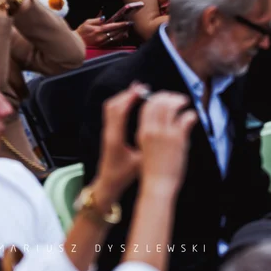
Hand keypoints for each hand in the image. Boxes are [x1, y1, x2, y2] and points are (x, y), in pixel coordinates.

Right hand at [77, 16, 132, 46]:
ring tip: (127, 30)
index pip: (113, 26)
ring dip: (122, 34)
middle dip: (124, 28)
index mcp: (98, 30)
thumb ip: (96, 20)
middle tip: (130, 24)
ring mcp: (102, 42)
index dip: (121, 24)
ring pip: (116, 38)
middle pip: (116, 32)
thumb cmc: (81, 32)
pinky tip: (122, 36)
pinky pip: (112, 42)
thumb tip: (104, 18)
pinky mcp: (102, 46)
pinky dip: (118, 39)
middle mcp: (101, 36)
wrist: (77, 43)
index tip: (128, 22)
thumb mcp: (87, 23)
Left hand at [94, 84, 148, 201]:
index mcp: (115, 138)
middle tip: (141, 87)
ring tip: (137, 91)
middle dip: (126, 94)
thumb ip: (148, 149)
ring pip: (110, 107)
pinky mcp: (108, 132)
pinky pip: (111, 112)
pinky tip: (130, 102)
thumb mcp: (139, 163)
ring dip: (123, 97)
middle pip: (112, 105)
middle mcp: (109, 132)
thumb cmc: (123, 175)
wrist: (107, 184)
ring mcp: (107, 131)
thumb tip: (163, 134)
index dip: (130, 99)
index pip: (119, 112)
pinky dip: (120, 103)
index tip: (141, 90)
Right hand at [137, 91, 197, 193]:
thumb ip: (150, 132)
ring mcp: (165, 133)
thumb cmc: (153, 169)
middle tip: (176, 97)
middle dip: (168, 96)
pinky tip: (192, 115)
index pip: (148, 106)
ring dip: (179, 101)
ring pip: (171, 107)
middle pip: (159, 103)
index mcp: (142, 132)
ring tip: (185, 102)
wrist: (158, 184)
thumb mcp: (145, 148)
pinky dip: (190, 114)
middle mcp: (152, 130)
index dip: (155, 98)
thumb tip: (160, 122)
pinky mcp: (178, 139)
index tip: (163, 97)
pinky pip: (185, 119)